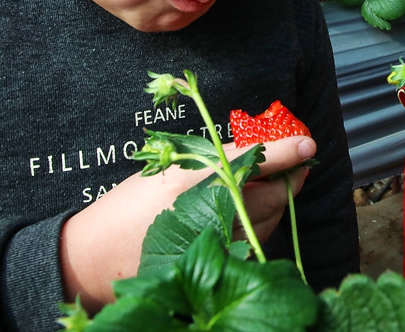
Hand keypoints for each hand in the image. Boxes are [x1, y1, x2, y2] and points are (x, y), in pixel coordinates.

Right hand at [59, 135, 315, 312]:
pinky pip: (257, 240)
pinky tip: (259, 208)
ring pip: (270, 218)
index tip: (307, 142)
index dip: (285, 150)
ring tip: (281, 182)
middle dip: (291, 175)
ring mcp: (215, 240)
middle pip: (271, 192)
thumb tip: (260, 148)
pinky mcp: (217, 262)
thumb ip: (211, 160)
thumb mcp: (166, 169)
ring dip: (282, 198)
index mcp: (190, 177)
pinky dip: (266, 222)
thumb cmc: (130, 205)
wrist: (97, 257)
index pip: (251, 159)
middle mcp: (205, 209)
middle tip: (300, 161)